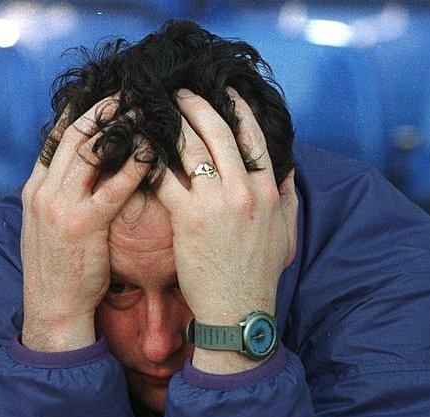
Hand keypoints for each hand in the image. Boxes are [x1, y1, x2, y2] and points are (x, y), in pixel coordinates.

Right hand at [20, 95, 151, 351]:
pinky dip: (133, 164)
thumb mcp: (52, 228)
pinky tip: (152, 149)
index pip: (57, 137)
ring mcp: (59, 206)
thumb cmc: (62, 273)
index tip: (107, 92)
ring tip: (146, 108)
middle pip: (73, 133)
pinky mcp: (82, 224)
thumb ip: (67, 197)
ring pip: (90, 150)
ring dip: (120, 125)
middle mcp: (43, 191)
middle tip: (132, 89)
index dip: (83, 111)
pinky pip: (112, 186)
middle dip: (103, 108)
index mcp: (36, 189)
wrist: (52, 311)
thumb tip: (93, 174)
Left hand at [157, 87, 297, 327]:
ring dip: (172, 124)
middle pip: (219, 132)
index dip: (238, 109)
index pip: (254, 137)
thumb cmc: (259, 274)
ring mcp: (215, 203)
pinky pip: (165, 178)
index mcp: (269, 191)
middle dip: (197, 106)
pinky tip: (140, 147)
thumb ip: (289, 196)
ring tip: (157, 111)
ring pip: (190, 148)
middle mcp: (244, 191)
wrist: (237, 311)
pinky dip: (152, 159)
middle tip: (180, 93)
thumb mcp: (286, 233)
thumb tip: (289, 166)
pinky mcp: (188, 218)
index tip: (224, 93)